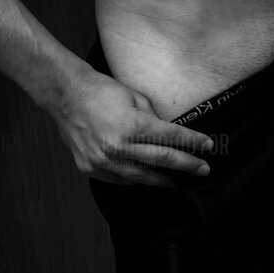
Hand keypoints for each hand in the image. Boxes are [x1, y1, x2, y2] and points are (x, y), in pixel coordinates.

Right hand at [46, 64, 213, 185]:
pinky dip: (135, 178)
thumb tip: (170, 135)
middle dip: (186, 165)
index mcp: (132, 125)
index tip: (208, 146)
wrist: (65, 95)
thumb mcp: (135, 98)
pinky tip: (146, 176)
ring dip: (163, 179)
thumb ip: (153, 119)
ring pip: (141, 177)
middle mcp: (118, 147)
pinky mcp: (90, 168)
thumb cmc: (101, 91)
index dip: (192, 142)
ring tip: (177, 180)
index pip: (171, 137)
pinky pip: (120, 179)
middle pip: (162, 161)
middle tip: (203, 169)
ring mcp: (102, 161)